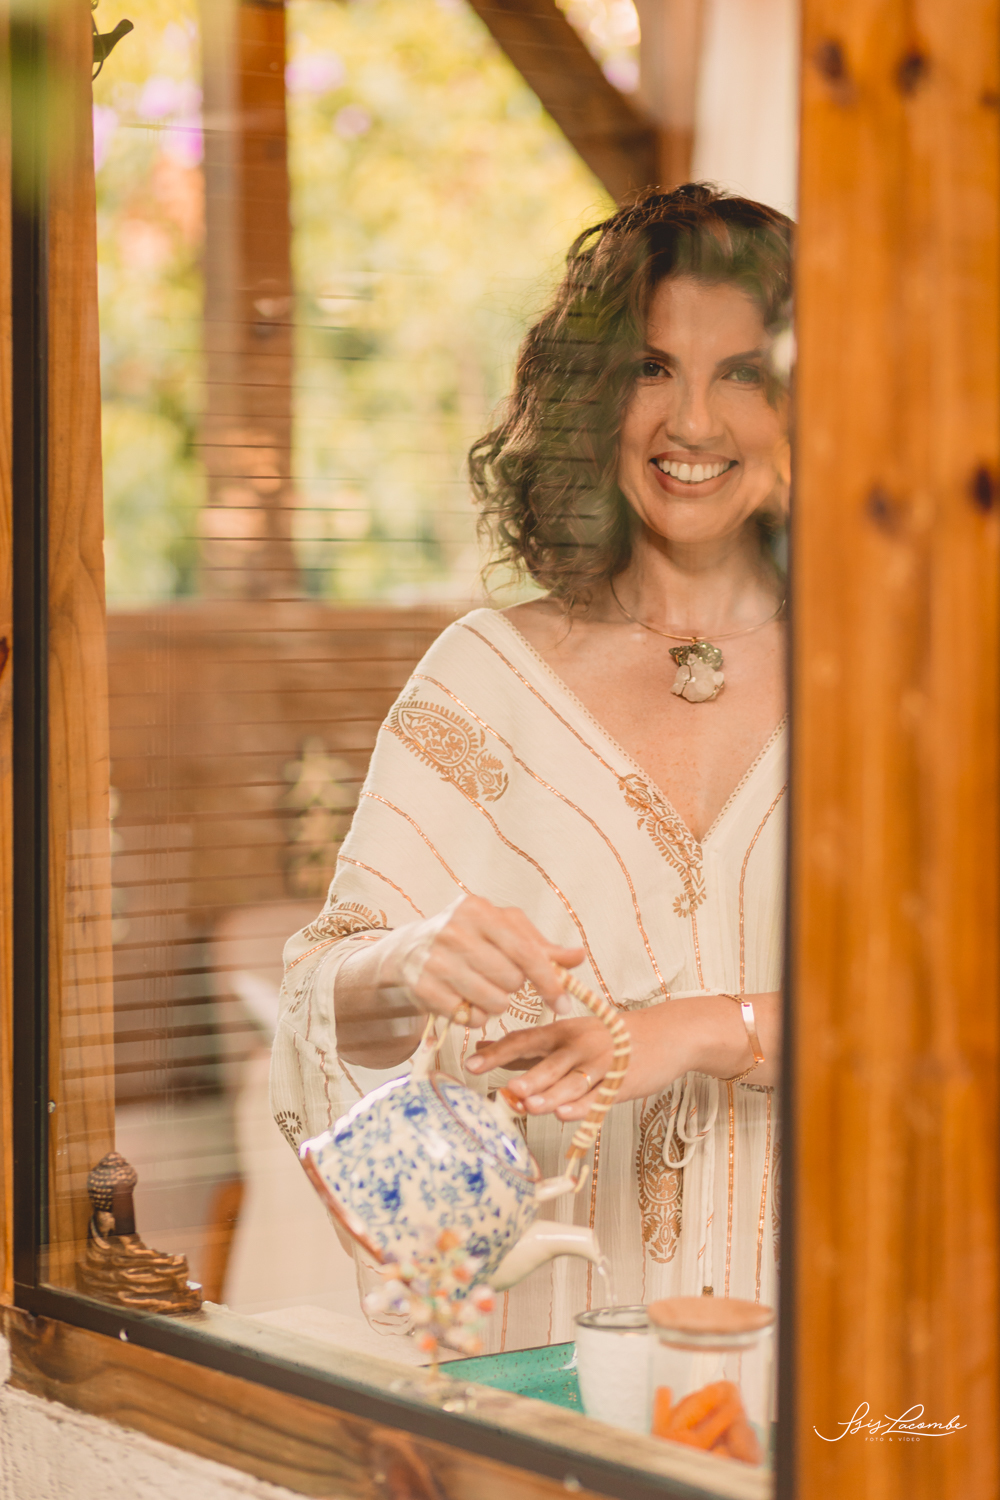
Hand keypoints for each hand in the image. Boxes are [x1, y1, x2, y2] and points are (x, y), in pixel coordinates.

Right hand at [374, 894, 583, 1027]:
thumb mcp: (501, 930)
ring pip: (494, 1002)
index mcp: (477, 910)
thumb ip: (540, 945)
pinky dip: (475, 1017)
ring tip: (483, 989)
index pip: (526, 952)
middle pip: (512, 981)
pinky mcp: (423, 988)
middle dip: (513, 986)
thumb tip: (578, 956)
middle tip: (499, 978)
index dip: (549, 981)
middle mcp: (454, 931)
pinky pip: (470, 1018)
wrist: (408, 949)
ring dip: (496, 1003)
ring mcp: (436, 960)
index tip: (564, 1003)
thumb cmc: (466, 936)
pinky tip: (466, 1001)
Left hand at [466, 1015, 615, 1119]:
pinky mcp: (619, 1084)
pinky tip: (566, 1114)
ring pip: (572, 1084)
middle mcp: (579, 1045)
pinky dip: (581, 1108)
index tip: (472, 1063)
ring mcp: (600, 1065)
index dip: (498, 1053)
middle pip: (550, 1064)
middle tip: (510, 1089)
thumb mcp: (565, 1034)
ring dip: (551, 1096)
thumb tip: (482, 1048)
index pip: (524, 1040)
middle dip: (529, 1078)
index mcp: (561, 1031)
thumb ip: (525, 1047)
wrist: (664, 1034)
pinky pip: (597, 1099)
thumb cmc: (606, 1037)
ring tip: (531, 1106)